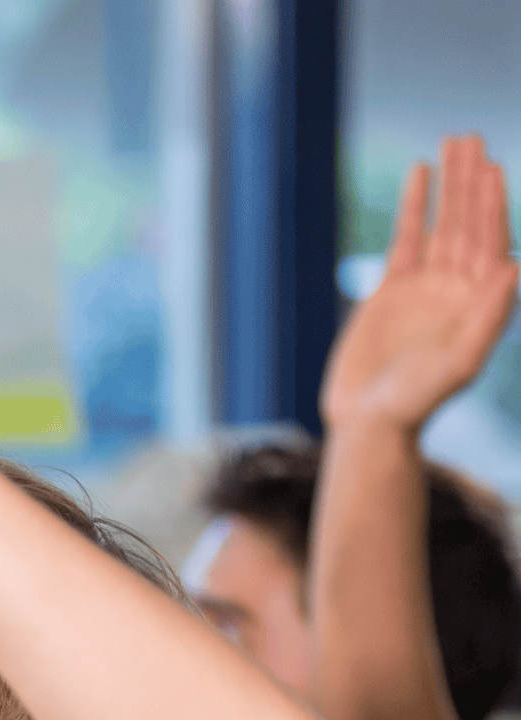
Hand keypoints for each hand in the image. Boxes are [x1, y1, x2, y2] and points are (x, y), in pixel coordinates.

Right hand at [321, 135, 516, 434]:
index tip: (489, 167)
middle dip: (471, 181)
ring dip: (450, 184)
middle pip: (470, 221)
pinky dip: (415, 205)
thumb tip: (513, 268)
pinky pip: (408, 238)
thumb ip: (489, 317)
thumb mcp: (460, 363)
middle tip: (471, 139)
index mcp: (481, 300)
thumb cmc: (416, 401)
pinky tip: (420, 173)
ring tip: (453, 143)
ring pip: (443, 222)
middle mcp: (459, 287)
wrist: (369, 423)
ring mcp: (427, 286)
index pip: (492, 240)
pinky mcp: (392, 291)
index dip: (491, 203)